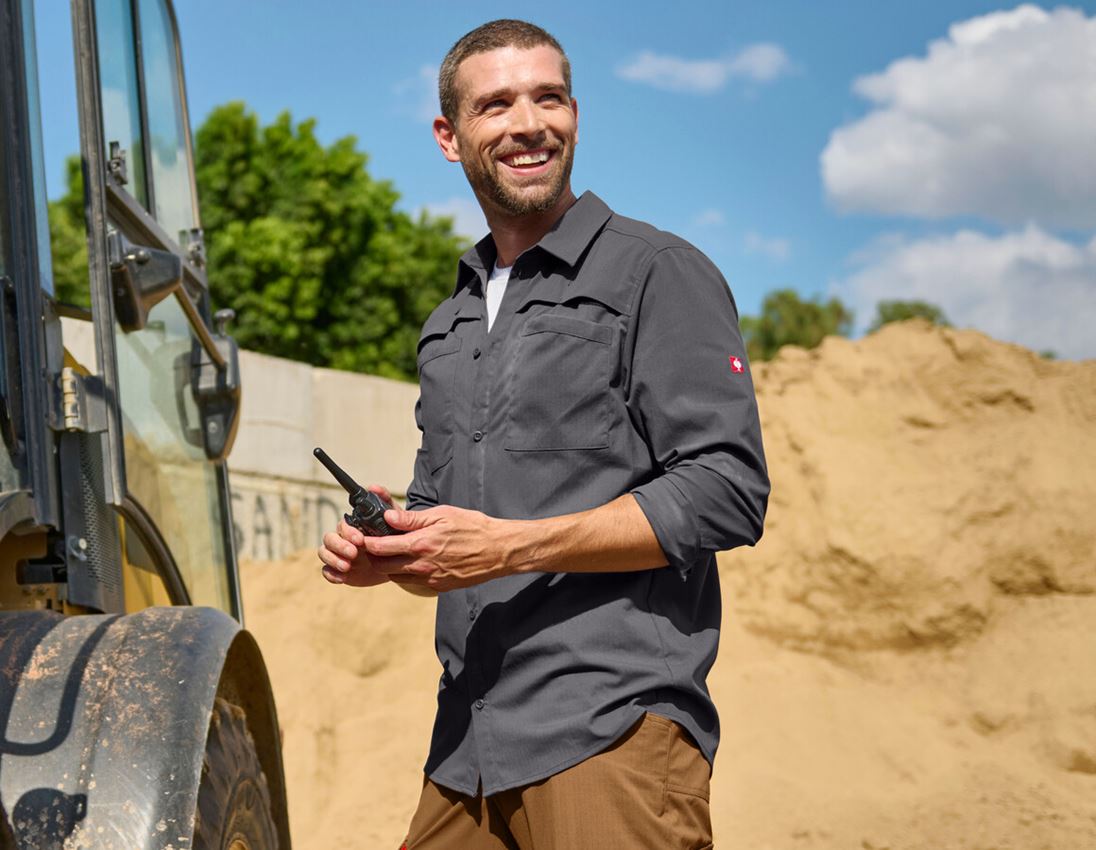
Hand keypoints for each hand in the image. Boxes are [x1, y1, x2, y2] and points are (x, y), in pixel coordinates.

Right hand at [316, 485, 393, 586]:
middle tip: (354, 553)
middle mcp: (342, 538)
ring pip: (324, 552)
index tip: (360, 539)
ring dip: (332, 559)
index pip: (342, 525)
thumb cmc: (394, 535)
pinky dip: (331, 574)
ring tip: (347, 566)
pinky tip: (342, 578)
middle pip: (329, 538)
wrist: (396, 561)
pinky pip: (327, 571)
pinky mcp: (339, 570)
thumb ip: (385, 501)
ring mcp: (339, 554)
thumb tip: (373, 486)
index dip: (348, 532)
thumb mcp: (394, 518)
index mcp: (353, 526)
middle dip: (339, 546)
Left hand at [360, 505, 509, 592]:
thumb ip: (412, 518)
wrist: (498, 550)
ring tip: (393, 553)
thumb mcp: (443, 514)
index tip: (365, 535)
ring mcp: (429, 578)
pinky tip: (411, 561)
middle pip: (383, 566)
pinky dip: (405, 573)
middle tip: (375, 545)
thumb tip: (388, 517)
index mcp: (421, 543)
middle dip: (374, 556)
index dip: (368, 542)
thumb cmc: (473, 527)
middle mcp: (422, 564)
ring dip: (389, 566)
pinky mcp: (438, 586)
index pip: (381, 547)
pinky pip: (412, 582)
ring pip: (395, 577)